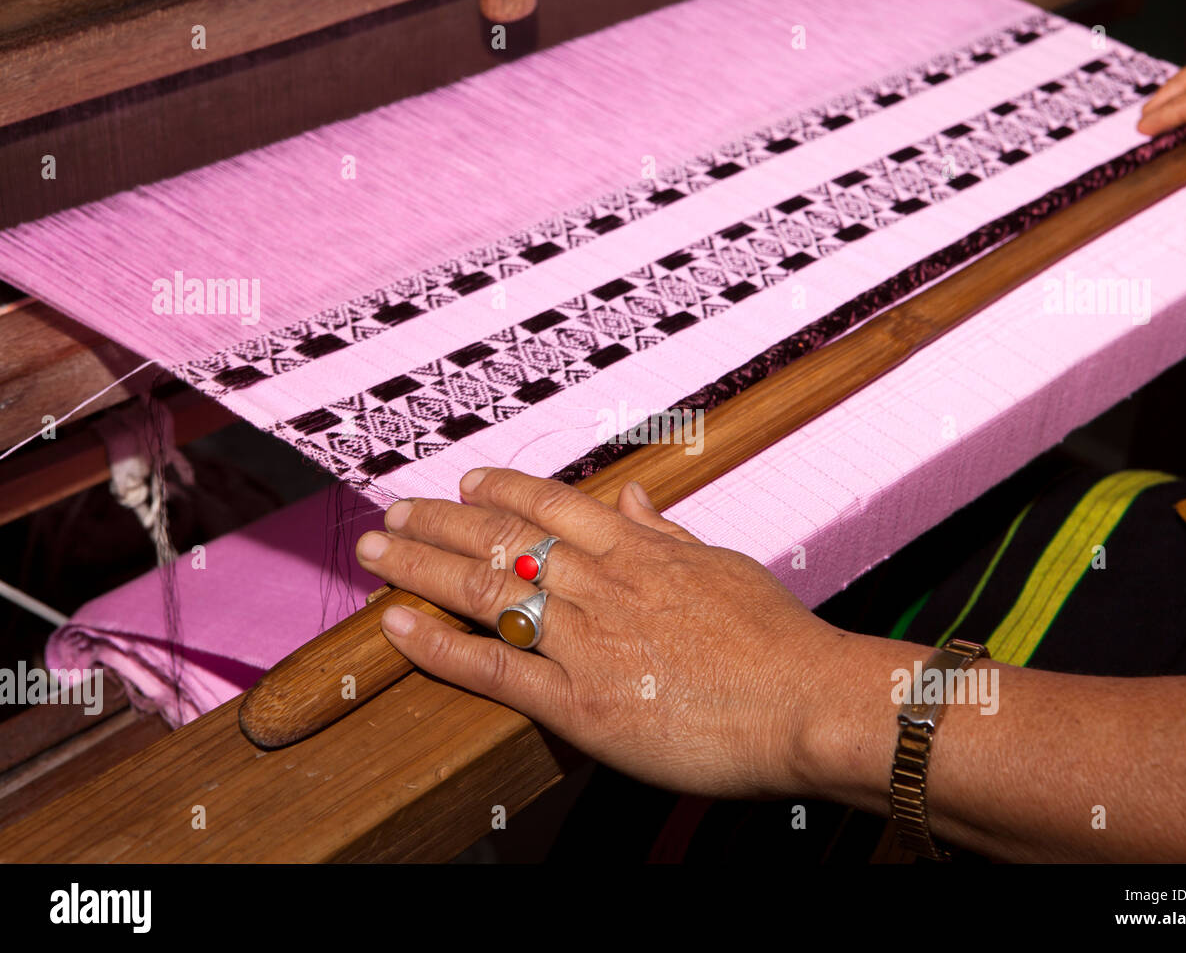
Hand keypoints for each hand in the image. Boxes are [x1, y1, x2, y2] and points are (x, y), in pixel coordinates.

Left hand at [354, 468, 854, 798]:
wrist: (808, 704)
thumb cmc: (780, 643)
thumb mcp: (726, 568)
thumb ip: (670, 535)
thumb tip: (632, 500)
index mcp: (641, 552)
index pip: (553, 505)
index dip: (500, 490)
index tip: (464, 483)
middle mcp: (604, 584)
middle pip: (503, 538)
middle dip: (438, 521)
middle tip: (391, 513)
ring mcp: (587, 641)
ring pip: (485, 589)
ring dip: (421, 565)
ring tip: (376, 550)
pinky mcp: (579, 703)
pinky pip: (494, 666)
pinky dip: (438, 645)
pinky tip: (396, 625)